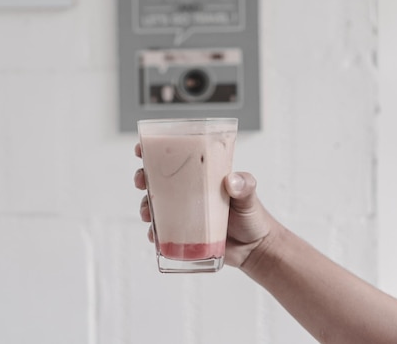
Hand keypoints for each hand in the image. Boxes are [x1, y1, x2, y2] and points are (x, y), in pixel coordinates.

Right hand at [133, 143, 272, 267]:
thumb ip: (245, 186)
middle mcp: (189, 193)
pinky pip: (162, 232)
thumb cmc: (252, 217)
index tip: (142, 149)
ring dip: (145, 207)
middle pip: (157, 180)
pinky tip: (155, 236)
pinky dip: (155, 233)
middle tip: (141, 182)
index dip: (155, 151)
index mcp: (201, 177)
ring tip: (148, 214)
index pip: (176, 158)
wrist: (255, 249)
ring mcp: (184, 214)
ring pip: (155, 206)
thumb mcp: (250, 196)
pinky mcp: (183, 234)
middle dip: (143, 178)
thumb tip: (232, 181)